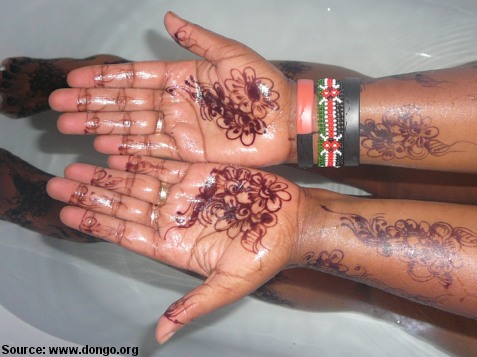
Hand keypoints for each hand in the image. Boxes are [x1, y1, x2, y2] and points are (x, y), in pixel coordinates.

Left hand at [46, 155, 299, 342]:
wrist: (293, 221)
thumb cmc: (265, 255)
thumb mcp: (230, 284)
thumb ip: (194, 304)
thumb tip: (160, 335)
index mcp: (175, 246)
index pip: (126, 234)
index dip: (96, 224)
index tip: (66, 213)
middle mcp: (174, 219)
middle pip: (123, 206)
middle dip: (91, 195)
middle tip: (58, 183)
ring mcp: (184, 195)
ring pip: (136, 182)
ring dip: (106, 175)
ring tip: (75, 166)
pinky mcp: (197, 173)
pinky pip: (161, 163)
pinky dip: (138, 158)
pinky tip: (113, 151)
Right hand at [49, 12, 296, 166]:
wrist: (287, 121)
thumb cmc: (264, 86)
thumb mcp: (231, 55)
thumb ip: (197, 39)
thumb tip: (166, 18)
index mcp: (182, 78)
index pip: (136, 77)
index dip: (105, 78)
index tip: (74, 77)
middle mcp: (176, 104)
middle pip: (127, 104)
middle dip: (92, 104)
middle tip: (58, 105)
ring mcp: (181, 130)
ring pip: (134, 127)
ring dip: (101, 127)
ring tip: (70, 126)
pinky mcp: (190, 153)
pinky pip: (154, 151)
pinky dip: (129, 149)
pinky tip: (104, 148)